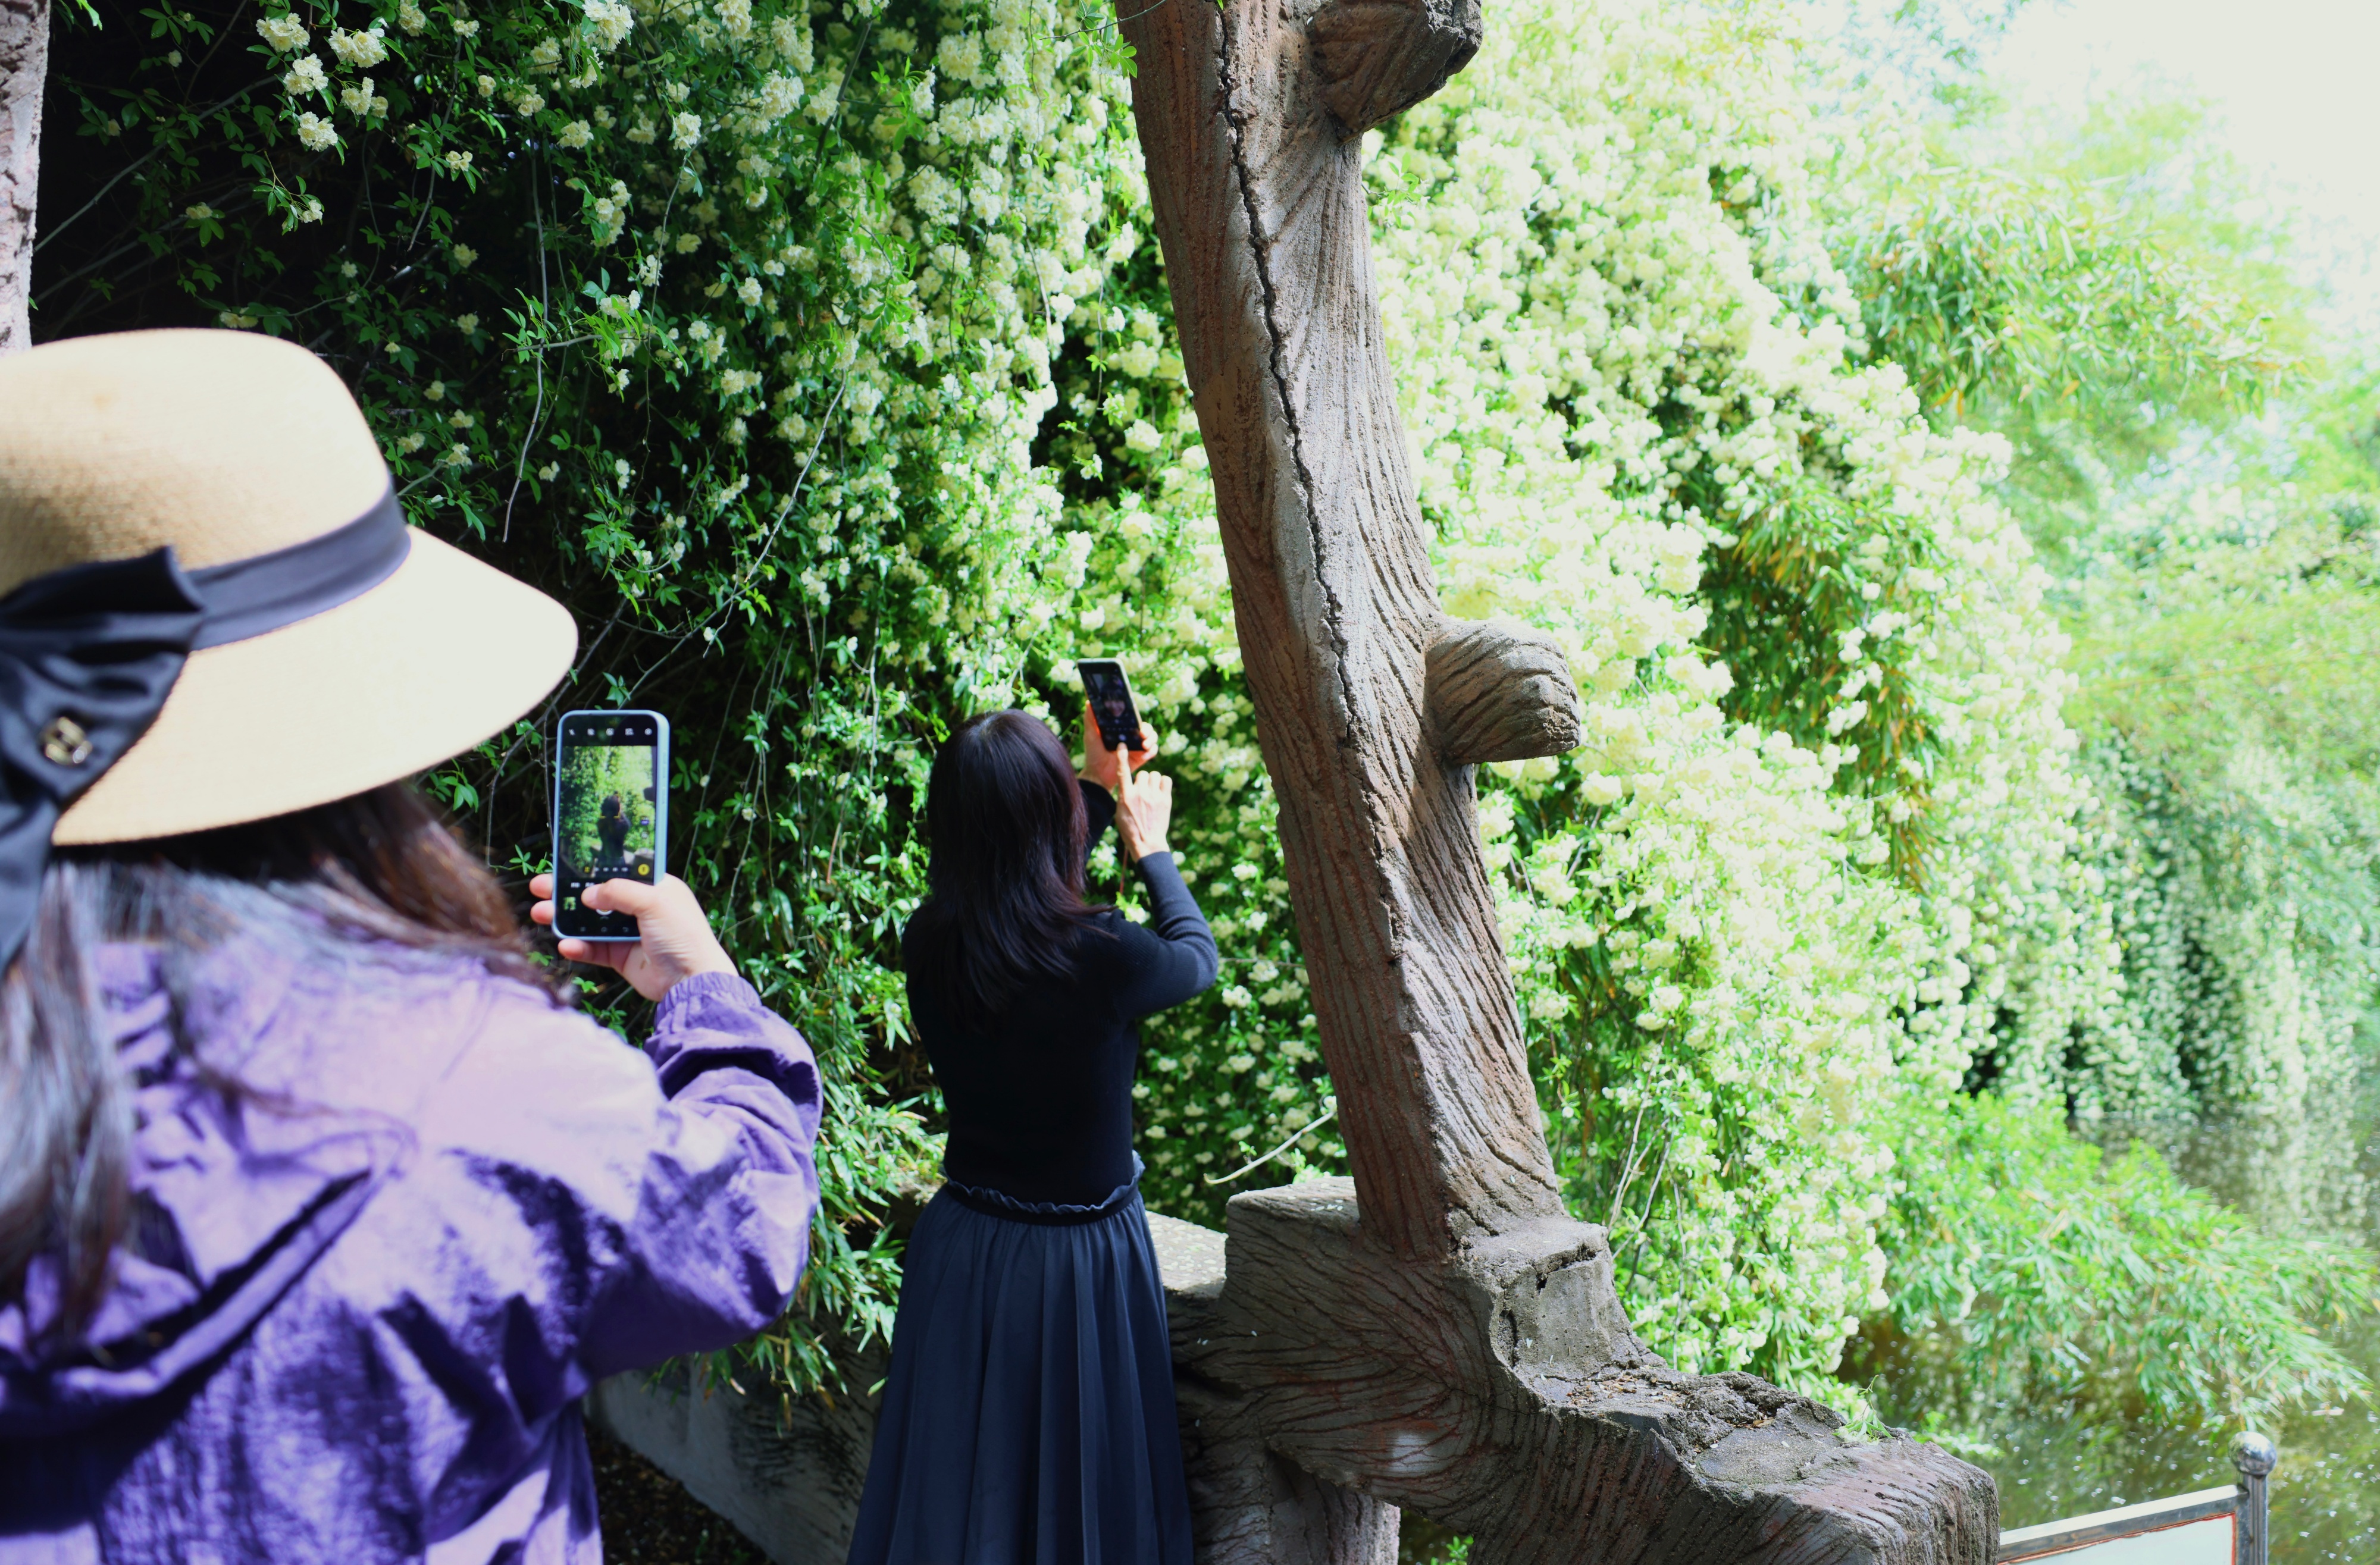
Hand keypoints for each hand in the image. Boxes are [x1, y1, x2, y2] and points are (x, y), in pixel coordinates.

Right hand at [529, 871, 737, 1001]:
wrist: (691, 981)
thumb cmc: (683, 935)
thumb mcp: (654, 902)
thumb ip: (619, 892)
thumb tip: (589, 894)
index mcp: (654, 887)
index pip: (618, 871)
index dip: (592, 868)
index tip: (565, 864)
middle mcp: (641, 908)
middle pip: (598, 896)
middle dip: (568, 892)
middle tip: (540, 887)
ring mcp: (630, 933)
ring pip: (591, 922)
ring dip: (566, 919)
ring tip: (540, 914)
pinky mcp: (622, 957)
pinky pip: (594, 949)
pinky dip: (579, 947)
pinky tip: (566, 945)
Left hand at [1079, 699, 1156, 796]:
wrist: (1097, 775)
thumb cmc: (1093, 753)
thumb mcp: (1090, 735)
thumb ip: (1090, 719)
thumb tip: (1089, 702)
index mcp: (1121, 729)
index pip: (1133, 719)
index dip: (1137, 717)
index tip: (1136, 719)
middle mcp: (1131, 736)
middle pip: (1146, 728)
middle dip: (1147, 729)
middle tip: (1142, 733)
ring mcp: (1137, 747)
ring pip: (1152, 738)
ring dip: (1152, 739)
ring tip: (1144, 745)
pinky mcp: (1141, 758)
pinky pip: (1152, 752)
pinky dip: (1151, 751)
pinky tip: (1145, 754)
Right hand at [1113, 749, 1173, 861]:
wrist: (1147, 843)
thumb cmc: (1131, 829)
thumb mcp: (1119, 812)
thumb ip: (1124, 795)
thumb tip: (1129, 786)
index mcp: (1125, 796)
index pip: (1122, 772)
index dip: (1122, 756)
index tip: (1122, 745)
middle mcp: (1139, 794)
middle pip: (1143, 773)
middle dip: (1143, 780)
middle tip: (1143, 792)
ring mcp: (1153, 796)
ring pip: (1154, 775)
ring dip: (1153, 781)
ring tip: (1152, 793)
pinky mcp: (1165, 799)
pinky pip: (1166, 780)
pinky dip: (1163, 783)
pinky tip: (1160, 792)